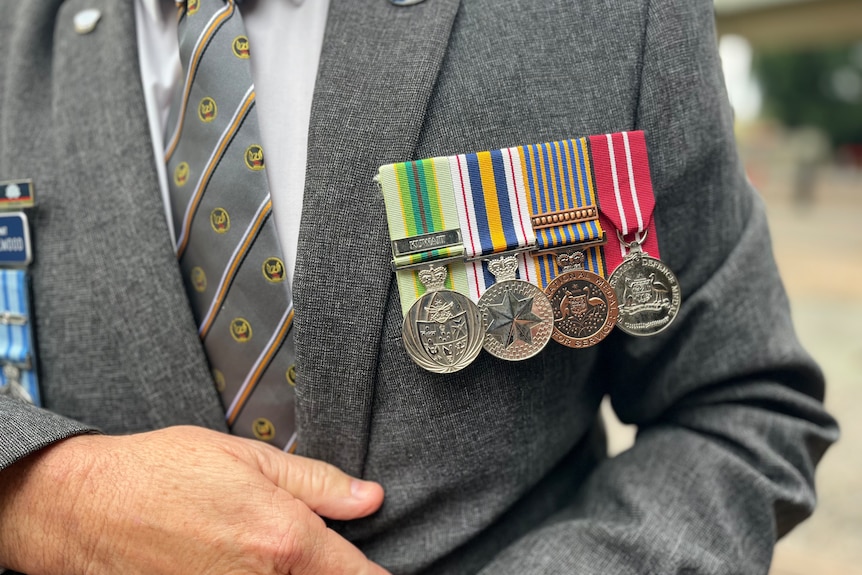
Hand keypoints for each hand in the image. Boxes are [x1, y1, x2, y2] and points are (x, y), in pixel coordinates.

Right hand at [0, 426, 388, 574]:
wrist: (86, 509)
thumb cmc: (162, 473)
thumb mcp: (248, 459)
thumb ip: (318, 484)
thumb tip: (370, 497)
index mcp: (283, 539)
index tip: (382, 571)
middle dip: (334, 573)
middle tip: (324, 554)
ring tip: (277, 553)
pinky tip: (245, 562)